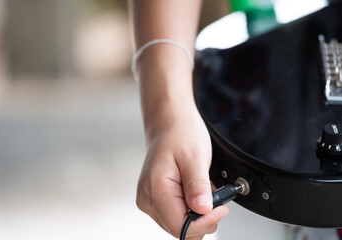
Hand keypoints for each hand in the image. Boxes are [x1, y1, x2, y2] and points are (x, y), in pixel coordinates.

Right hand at [136, 102, 228, 238]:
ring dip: (197, 213)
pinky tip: (194, 192)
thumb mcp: (194, 156)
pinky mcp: (157, 199)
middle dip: (202, 218)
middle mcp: (148, 198)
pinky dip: (192, 208)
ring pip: (179, 225)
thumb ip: (198, 185)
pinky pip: (177, 215)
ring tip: (201, 189)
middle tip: (213, 194)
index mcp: (155, 188)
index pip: (179, 226)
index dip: (204, 222)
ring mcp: (151, 200)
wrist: (169, 123)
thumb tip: (202, 210)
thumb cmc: (179, 133)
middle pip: (179, 229)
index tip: (220, 208)